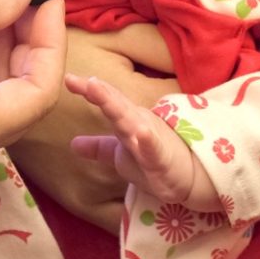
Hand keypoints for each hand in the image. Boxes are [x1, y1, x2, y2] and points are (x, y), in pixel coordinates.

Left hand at [67, 74, 217, 208]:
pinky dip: (148, 141)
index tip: (68, 78)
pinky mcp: (162, 161)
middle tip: (85, 80)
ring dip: (117, 108)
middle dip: (102, 94)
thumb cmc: (154, 164)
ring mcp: (151, 141)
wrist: (191, 180)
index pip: (108, 102)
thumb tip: (73, 143)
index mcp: (128, 121)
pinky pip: (153, 150)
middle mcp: (139, 125)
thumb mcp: (122, 155)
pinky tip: (141, 132)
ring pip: (132, 123)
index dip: (89, 90)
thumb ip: (99, 147)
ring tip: (99, 93)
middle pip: (118, 107)